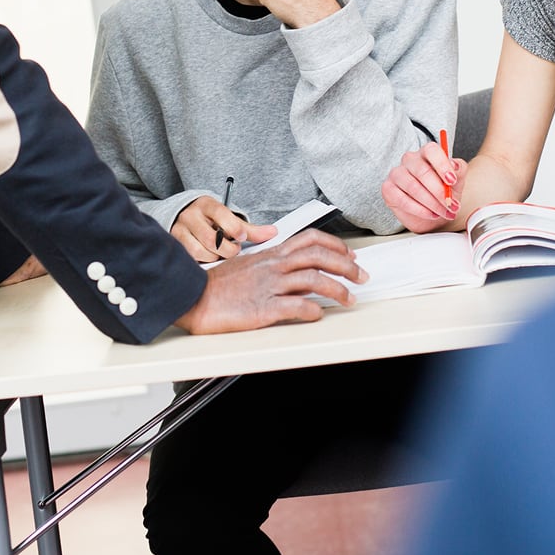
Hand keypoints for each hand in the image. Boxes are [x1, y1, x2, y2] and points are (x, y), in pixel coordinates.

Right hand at [170, 196, 273, 263]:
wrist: (184, 215)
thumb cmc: (211, 219)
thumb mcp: (229, 219)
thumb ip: (250, 229)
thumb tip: (273, 233)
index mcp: (207, 205)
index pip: (221, 214)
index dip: (234, 228)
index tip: (242, 238)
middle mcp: (191, 215)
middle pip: (211, 238)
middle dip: (227, 249)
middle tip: (234, 250)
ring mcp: (180, 229)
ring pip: (199, 251)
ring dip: (214, 257)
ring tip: (220, 254)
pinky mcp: (175, 243)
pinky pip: (191, 258)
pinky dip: (203, 261)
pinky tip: (209, 257)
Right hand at [174, 229, 366, 332]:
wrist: (193, 298)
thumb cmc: (220, 285)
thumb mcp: (249, 265)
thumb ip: (272, 263)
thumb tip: (294, 267)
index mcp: (271, 254)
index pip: (310, 240)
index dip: (335, 245)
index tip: (350, 255)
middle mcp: (274, 266)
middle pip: (319, 257)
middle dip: (346, 266)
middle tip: (361, 276)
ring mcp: (269, 286)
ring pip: (313, 279)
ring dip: (338, 289)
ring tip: (349, 299)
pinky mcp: (262, 308)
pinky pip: (295, 306)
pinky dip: (312, 310)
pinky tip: (319, 314)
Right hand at [381, 141, 464, 232]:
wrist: (432, 211)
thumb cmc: (443, 192)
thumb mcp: (456, 182)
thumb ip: (459, 171)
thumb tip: (455, 166)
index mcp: (427, 152)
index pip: (431, 150)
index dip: (442, 165)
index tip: (452, 181)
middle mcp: (410, 159)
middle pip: (423, 171)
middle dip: (439, 192)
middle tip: (451, 205)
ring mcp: (396, 173)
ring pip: (413, 187)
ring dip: (431, 203)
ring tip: (444, 212)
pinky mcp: (388, 189)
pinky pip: (403, 200)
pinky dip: (419, 210)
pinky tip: (430, 214)